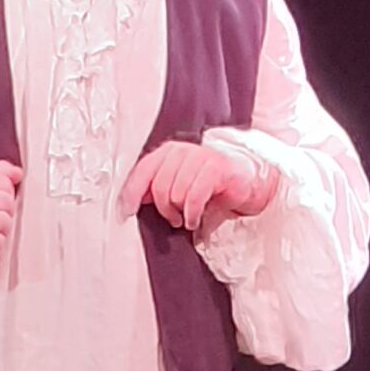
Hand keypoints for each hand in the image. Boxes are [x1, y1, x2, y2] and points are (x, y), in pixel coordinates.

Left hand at [119, 138, 276, 229]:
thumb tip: (131, 200)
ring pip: (176, 193)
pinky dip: (192, 213)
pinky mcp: (216, 168)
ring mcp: (200, 157)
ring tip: (187, 217)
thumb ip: (154, 189)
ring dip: (181, 212)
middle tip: (173, 218)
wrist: (244, 182)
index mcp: (167, 152)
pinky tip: (194, 219)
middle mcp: (181, 151)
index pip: (141, 171)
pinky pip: (194, 196)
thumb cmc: (209, 186)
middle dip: (164, 209)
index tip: (125, 212)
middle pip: (158, 186)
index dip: (131, 193)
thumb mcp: (177, 187)